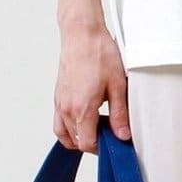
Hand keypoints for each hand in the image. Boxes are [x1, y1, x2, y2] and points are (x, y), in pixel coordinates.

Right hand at [55, 23, 130, 144]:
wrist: (81, 33)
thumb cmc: (98, 53)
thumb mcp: (118, 85)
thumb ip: (120, 113)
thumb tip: (122, 134)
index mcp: (81, 108)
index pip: (87, 143)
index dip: (102, 148)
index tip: (114, 143)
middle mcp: (66, 108)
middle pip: (76, 141)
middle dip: (93, 142)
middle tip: (110, 135)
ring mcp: (60, 102)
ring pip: (64, 134)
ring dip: (79, 137)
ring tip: (97, 129)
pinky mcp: (58, 95)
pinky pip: (59, 121)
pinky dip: (69, 128)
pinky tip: (85, 120)